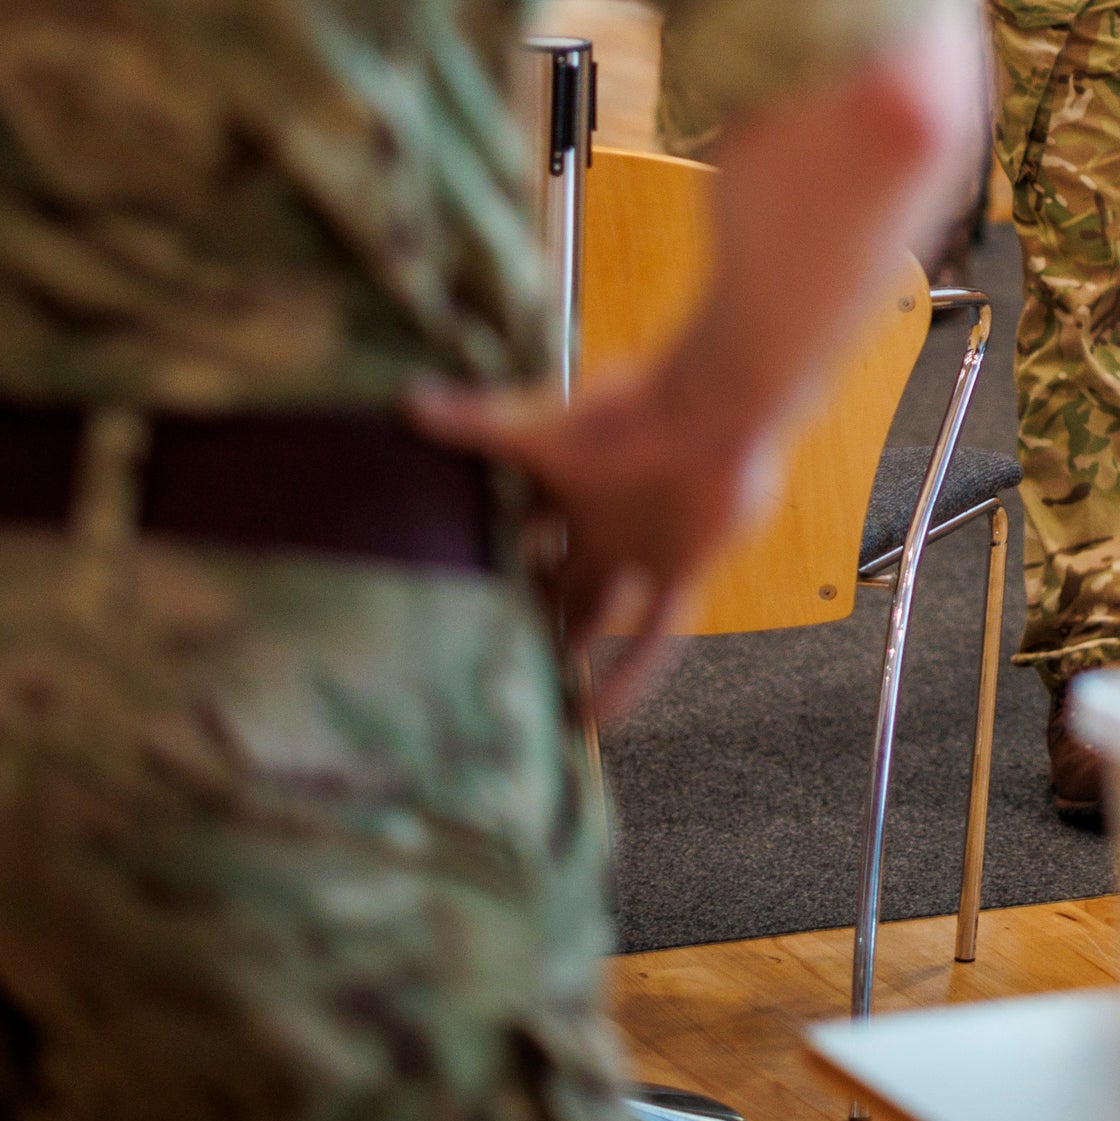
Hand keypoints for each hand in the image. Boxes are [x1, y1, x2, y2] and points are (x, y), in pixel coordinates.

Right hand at [409, 375, 786, 722]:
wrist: (712, 408)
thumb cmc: (626, 409)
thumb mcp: (538, 426)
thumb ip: (474, 422)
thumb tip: (407, 400)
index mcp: (567, 490)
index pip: (522, 537)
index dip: (495, 566)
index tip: (453, 603)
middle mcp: (604, 526)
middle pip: (560, 584)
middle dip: (530, 619)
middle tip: (488, 665)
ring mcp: (644, 553)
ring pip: (601, 617)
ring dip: (572, 653)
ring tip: (532, 705)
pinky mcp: (682, 573)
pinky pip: (652, 640)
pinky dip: (627, 678)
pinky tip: (594, 720)